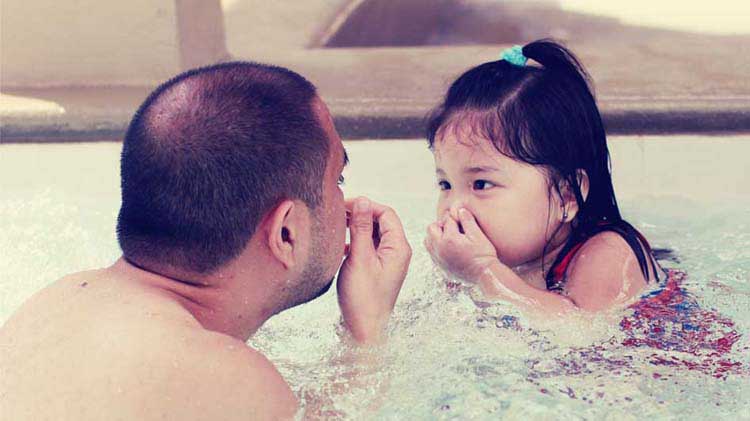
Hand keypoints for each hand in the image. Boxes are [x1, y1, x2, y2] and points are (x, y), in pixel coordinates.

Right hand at [337, 197, 411, 344]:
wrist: (364, 331)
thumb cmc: (363, 299)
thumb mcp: (360, 258)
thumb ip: (361, 228)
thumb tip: (363, 201)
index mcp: (398, 247)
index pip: (386, 213)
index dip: (367, 206)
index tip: (345, 206)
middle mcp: (396, 252)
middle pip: (380, 222)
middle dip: (361, 215)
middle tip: (338, 214)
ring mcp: (387, 261)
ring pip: (373, 234)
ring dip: (356, 228)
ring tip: (336, 227)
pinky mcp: (377, 269)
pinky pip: (367, 247)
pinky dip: (354, 242)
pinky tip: (339, 246)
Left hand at [424, 208, 497, 280]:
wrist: (485, 275)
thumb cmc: (483, 254)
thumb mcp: (478, 235)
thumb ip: (467, 221)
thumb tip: (460, 210)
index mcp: (449, 239)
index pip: (447, 220)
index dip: (455, 218)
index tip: (461, 220)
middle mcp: (440, 249)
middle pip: (431, 229)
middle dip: (441, 225)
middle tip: (453, 228)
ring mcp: (438, 259)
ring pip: (428, 241)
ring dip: (435, 236)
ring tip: (449, 237)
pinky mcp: (440, 267)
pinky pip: (431, 253)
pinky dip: (436, 247)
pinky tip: (448, 248)